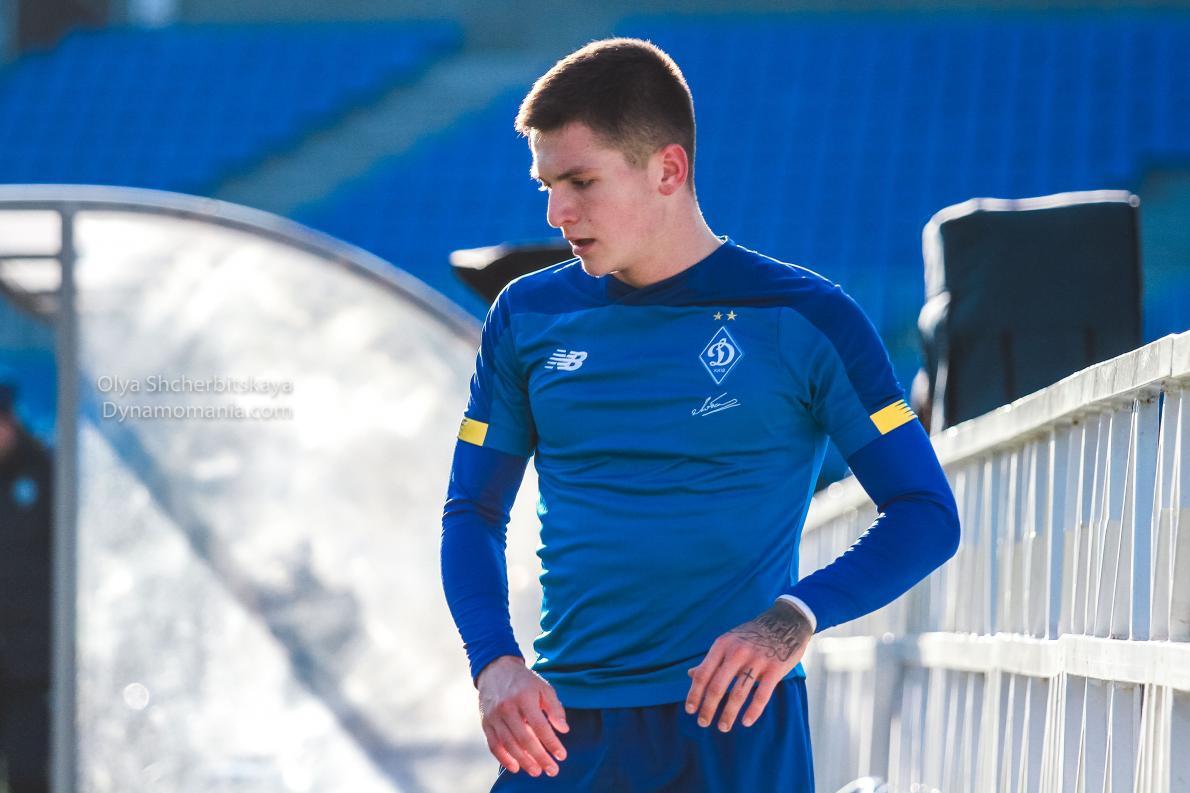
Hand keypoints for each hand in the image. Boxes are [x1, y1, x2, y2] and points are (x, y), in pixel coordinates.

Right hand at [476, 655, 569, 776]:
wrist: (496, 669)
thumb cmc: (524, 681)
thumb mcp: (544, 687)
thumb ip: (555, 708)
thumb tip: (564, 730)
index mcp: (524, 697)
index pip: (540, 725)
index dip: (551, 743)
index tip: (561, 755)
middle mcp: (507, 707)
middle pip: (524, 738)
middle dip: (540, 757)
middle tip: (552, 770)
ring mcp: (494, 716)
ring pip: (509, 744)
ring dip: (524, 761)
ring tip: (537, 771)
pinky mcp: (486, 723)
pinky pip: (494, 745)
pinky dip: (504, 758)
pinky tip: (516, 767)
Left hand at [685, 600, 812, 732]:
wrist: (785, 622)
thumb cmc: (752, 636)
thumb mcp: (729, 642)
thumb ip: (712, 660)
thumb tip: (691, 675)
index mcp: (722, 645)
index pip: (703, 674)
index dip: (695, 694)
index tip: (690, 710)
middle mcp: (737, 652)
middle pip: (717, 686)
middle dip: (708, 708)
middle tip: (704, 723)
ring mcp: (757, 660)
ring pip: (738, 694)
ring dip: (728, 714)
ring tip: (723, 727)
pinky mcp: (775, 669)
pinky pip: (762, 695)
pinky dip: (753, 711)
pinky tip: (746, 722)